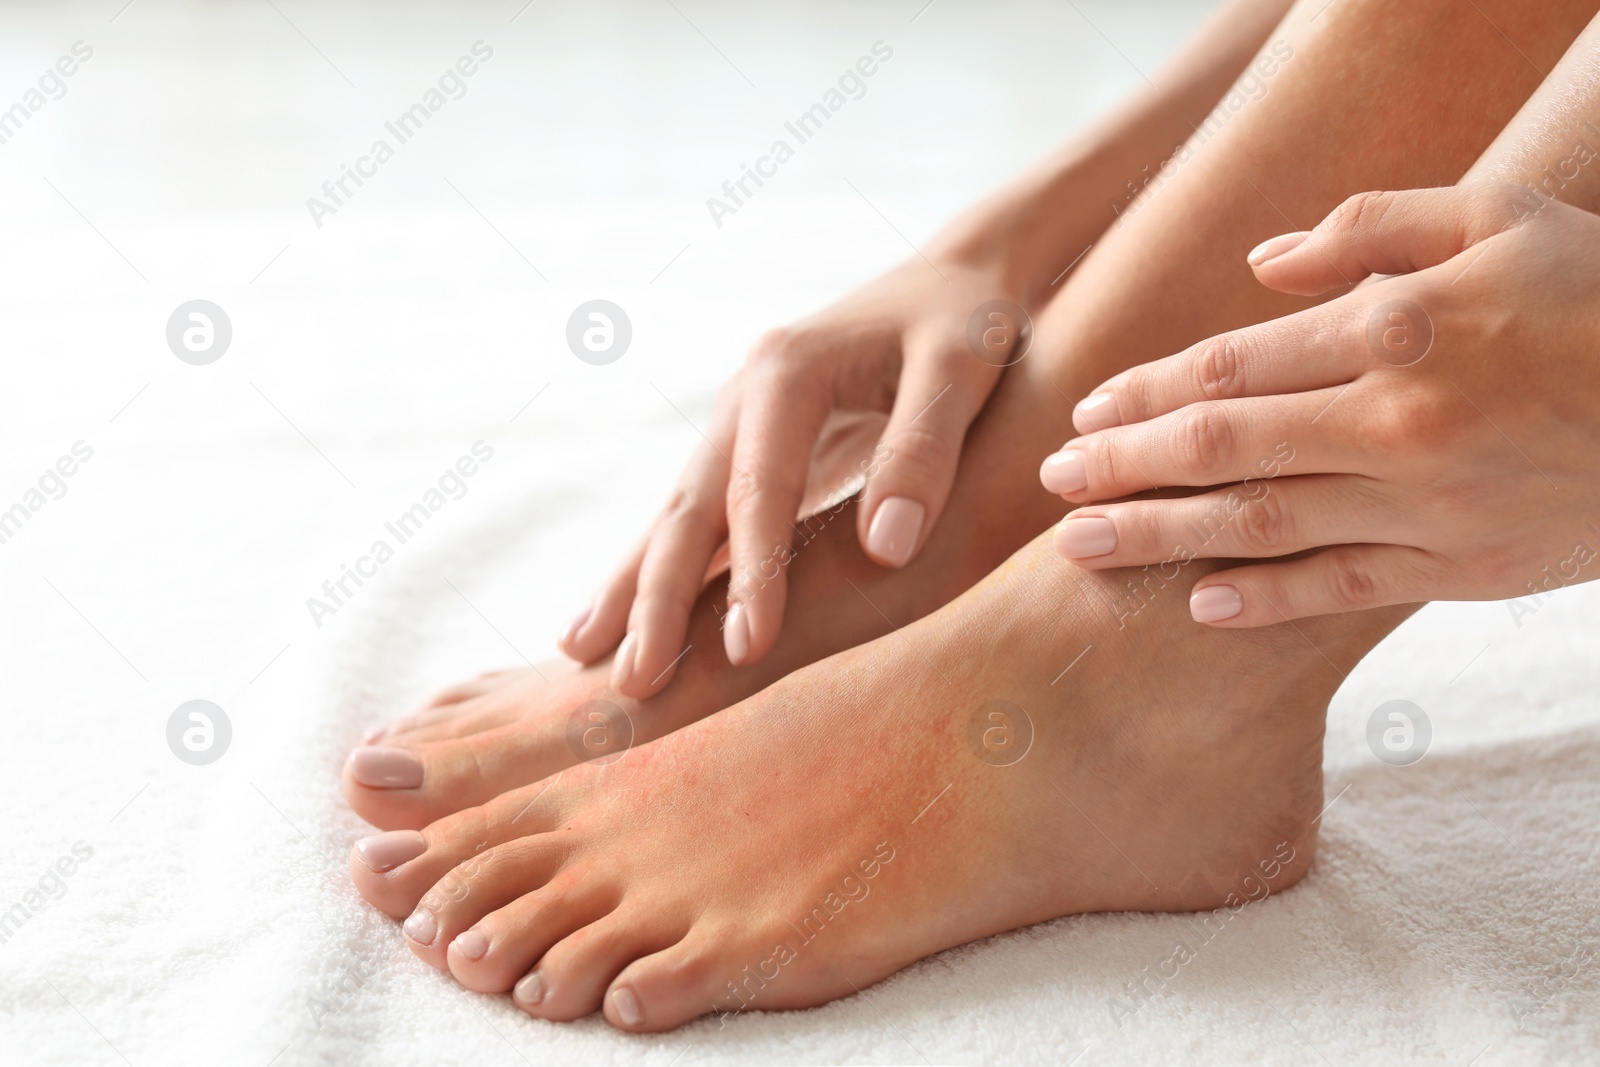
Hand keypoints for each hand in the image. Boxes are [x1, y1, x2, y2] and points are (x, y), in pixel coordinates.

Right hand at [566, 250, 1030, 695]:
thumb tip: (887, 550)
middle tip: (632, 682)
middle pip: (689, 507)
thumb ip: (925, 452)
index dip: (753, 573)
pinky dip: (658, 567)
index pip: (759, 489)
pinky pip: (697, 516)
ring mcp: (735, 421)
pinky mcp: (746, 446)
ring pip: (675, 514)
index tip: (749, 649)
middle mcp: (742, 394)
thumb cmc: (966, 322)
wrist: (954, 279)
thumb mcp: (962, 369)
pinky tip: (625, 615)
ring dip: (633, 586)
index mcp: (786, 371)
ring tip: (582, 655)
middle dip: (658, 597)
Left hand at [1037, 185, 1599, 625]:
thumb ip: (1369, 231)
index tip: (1088, 407)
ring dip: (1157, 536)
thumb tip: (1257, 268)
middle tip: (1051, 480)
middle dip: (1121, 466)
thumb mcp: (1498, 218)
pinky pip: (1336, 589)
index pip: (1230, 366)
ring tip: (1079, 546)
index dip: (1147, 391)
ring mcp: (1424, 505)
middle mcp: (1394, 422)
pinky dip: (1261, 600)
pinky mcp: (1459, 570)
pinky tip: (1194, 603)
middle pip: (1220, 450)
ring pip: (1257, 526)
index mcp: (1396, 329)